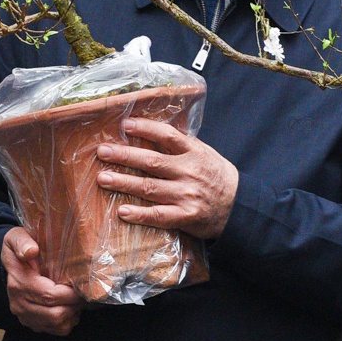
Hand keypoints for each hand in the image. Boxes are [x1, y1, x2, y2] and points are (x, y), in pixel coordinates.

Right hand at [2, 226, 81, 335]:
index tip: (82, 285)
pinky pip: (55, 330)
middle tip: (83, 293)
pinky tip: (68, 306)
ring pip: (57, 325)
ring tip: (76, 299)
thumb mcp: (17, 237)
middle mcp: (19, 303)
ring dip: (72, 314)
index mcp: (19, 283)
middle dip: (74, 305)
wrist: (10, 263)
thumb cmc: (20, 248)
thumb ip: (22, 242)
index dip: (70, 294)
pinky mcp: (30, 323)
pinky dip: (66, 321)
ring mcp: (24, 316)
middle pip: (55, 314)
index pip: (50, 296)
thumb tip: (31, 251)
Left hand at [96, 118, 237, 239]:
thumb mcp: (203, 153)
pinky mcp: (185, 216)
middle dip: (124, 156)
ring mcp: (186, 195)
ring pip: (150, 188)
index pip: (167, 135)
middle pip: (152, 162)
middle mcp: (188, 172)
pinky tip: (122, 211)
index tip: (125, 124)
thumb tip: (149, 130)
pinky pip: (158, 216)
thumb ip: (180, 144)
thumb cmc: (215, 176)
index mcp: (193, 152)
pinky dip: (139, 214)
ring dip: (124, 183)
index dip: (145, 128)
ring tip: (103, 178)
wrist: (239, 206)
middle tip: (102, 152)